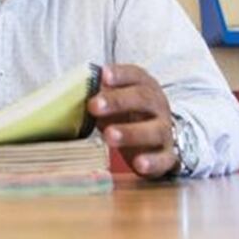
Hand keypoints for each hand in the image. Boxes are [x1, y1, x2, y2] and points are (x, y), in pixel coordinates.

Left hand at [87, 64, 176, 179]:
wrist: (160, 138)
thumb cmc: (132, 114)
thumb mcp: (117, 101)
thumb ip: (100, 96)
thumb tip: (70, 94)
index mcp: (144, 87)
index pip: (135, 75)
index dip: (120, 74)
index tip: (103, 75)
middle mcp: (157, 106)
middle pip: (142, 99)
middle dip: (118, 101)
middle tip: (94, 106)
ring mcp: (164, 131)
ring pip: (153, 130)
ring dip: (130, 132)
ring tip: (109, 135)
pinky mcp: (168, 156)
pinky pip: (163, 159)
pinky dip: (152, 162)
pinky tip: (139, 164)